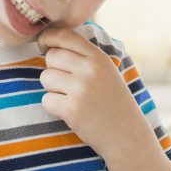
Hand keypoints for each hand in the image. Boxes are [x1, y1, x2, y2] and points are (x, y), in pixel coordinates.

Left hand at [38, 28, 149, 159]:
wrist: (126, 135)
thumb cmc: (113, 101)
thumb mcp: (106, 71)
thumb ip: (84, 56)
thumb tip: (50, 43)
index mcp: (99, 57)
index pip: (65, 35)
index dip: (48, 37)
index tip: (44, 45)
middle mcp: (90, 70)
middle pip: (51, 57)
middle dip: (53, 69)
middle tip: (67, 83)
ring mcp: (81, 89)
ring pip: (46, 78)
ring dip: (52, 89)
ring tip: (71, 98)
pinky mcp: (72, 110)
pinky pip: (46, 100)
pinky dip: (54, 107)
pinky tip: (70, 111)